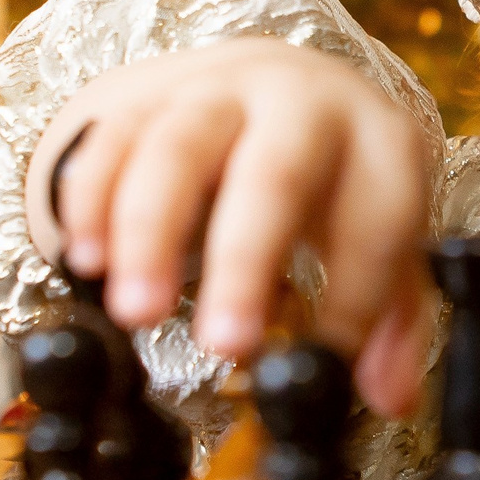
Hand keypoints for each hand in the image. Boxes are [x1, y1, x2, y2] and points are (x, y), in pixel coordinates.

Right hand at [27, 39, 434, 417]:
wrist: (271, 82)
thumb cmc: (337, 177)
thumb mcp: (381, 232)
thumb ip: (391, 318)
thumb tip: (386, 398)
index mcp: (378, 138)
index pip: (379, 215)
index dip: (357, 295)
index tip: (323, 366)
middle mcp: (299, 99)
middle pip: (276, 172)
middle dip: (246, 260)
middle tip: (224, 346)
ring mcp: (216, 89)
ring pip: (177, 149)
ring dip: (150, 234)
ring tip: (137, 314)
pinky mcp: (146, 93)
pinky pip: (112, 139)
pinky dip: (93, 203)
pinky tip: (88, 262)